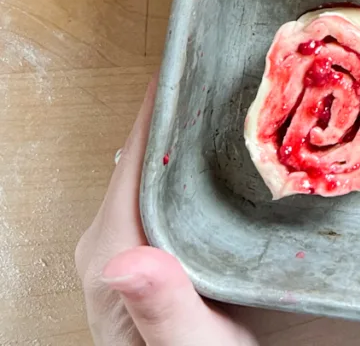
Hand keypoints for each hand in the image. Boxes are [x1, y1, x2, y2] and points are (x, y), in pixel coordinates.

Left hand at [75, 76, 258, 345]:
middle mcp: (111, 241)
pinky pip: (165, 186)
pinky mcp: (147, 245)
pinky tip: (228, 144)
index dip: (161, 106)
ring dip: (191, 131)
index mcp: (113, 253)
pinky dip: (193, 158)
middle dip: (185, 110)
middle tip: (234, 69)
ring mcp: (126, 242)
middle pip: (145, 155)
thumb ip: (163, 308)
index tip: (191, 61)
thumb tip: (127, 262)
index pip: (133, 157)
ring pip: (156, 168)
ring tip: (237, 95)